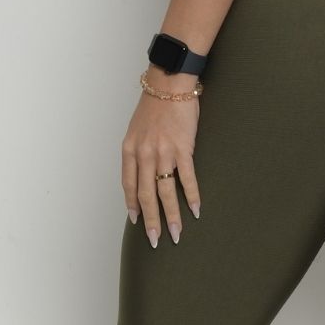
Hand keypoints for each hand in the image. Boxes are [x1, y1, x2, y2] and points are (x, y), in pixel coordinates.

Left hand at [121, 71, 202, 247]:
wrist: (169, 84)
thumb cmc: (154, 105)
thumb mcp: (136, 129)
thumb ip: (138, 151)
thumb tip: (143, 172)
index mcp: (130, 150)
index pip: (128, 185)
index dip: (132, 205)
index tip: (137, 221)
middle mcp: (144, 154)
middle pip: (145, 195)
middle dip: (151, 220)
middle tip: (155, 240)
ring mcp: (163, 152)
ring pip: (165, 192)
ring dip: (171, 216)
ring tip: (176, 234)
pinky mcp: (183, 148)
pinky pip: (187, 178)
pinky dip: (192, 196)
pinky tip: (196, 209)